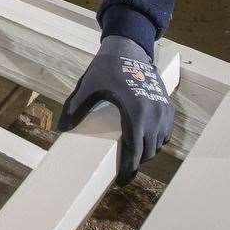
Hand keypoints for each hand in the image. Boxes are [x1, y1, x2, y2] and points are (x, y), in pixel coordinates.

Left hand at [57, 35, 174, 183]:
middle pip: (148, 150)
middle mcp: (154, 113)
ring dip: (147, 151)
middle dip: (137, 162)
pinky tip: (145, 142)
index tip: (122, 181)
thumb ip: (74, 107)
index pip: (136, 150)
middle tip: (124, 169)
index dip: (130, 169)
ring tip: (133, 156)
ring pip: (159, 143)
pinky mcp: (168, 105)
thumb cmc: (107, 68)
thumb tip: (61, 127)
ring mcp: (164, 110)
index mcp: (135, 112)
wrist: (129, 48)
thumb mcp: (88, 86)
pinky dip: (157, 140)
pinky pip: (166, 132)